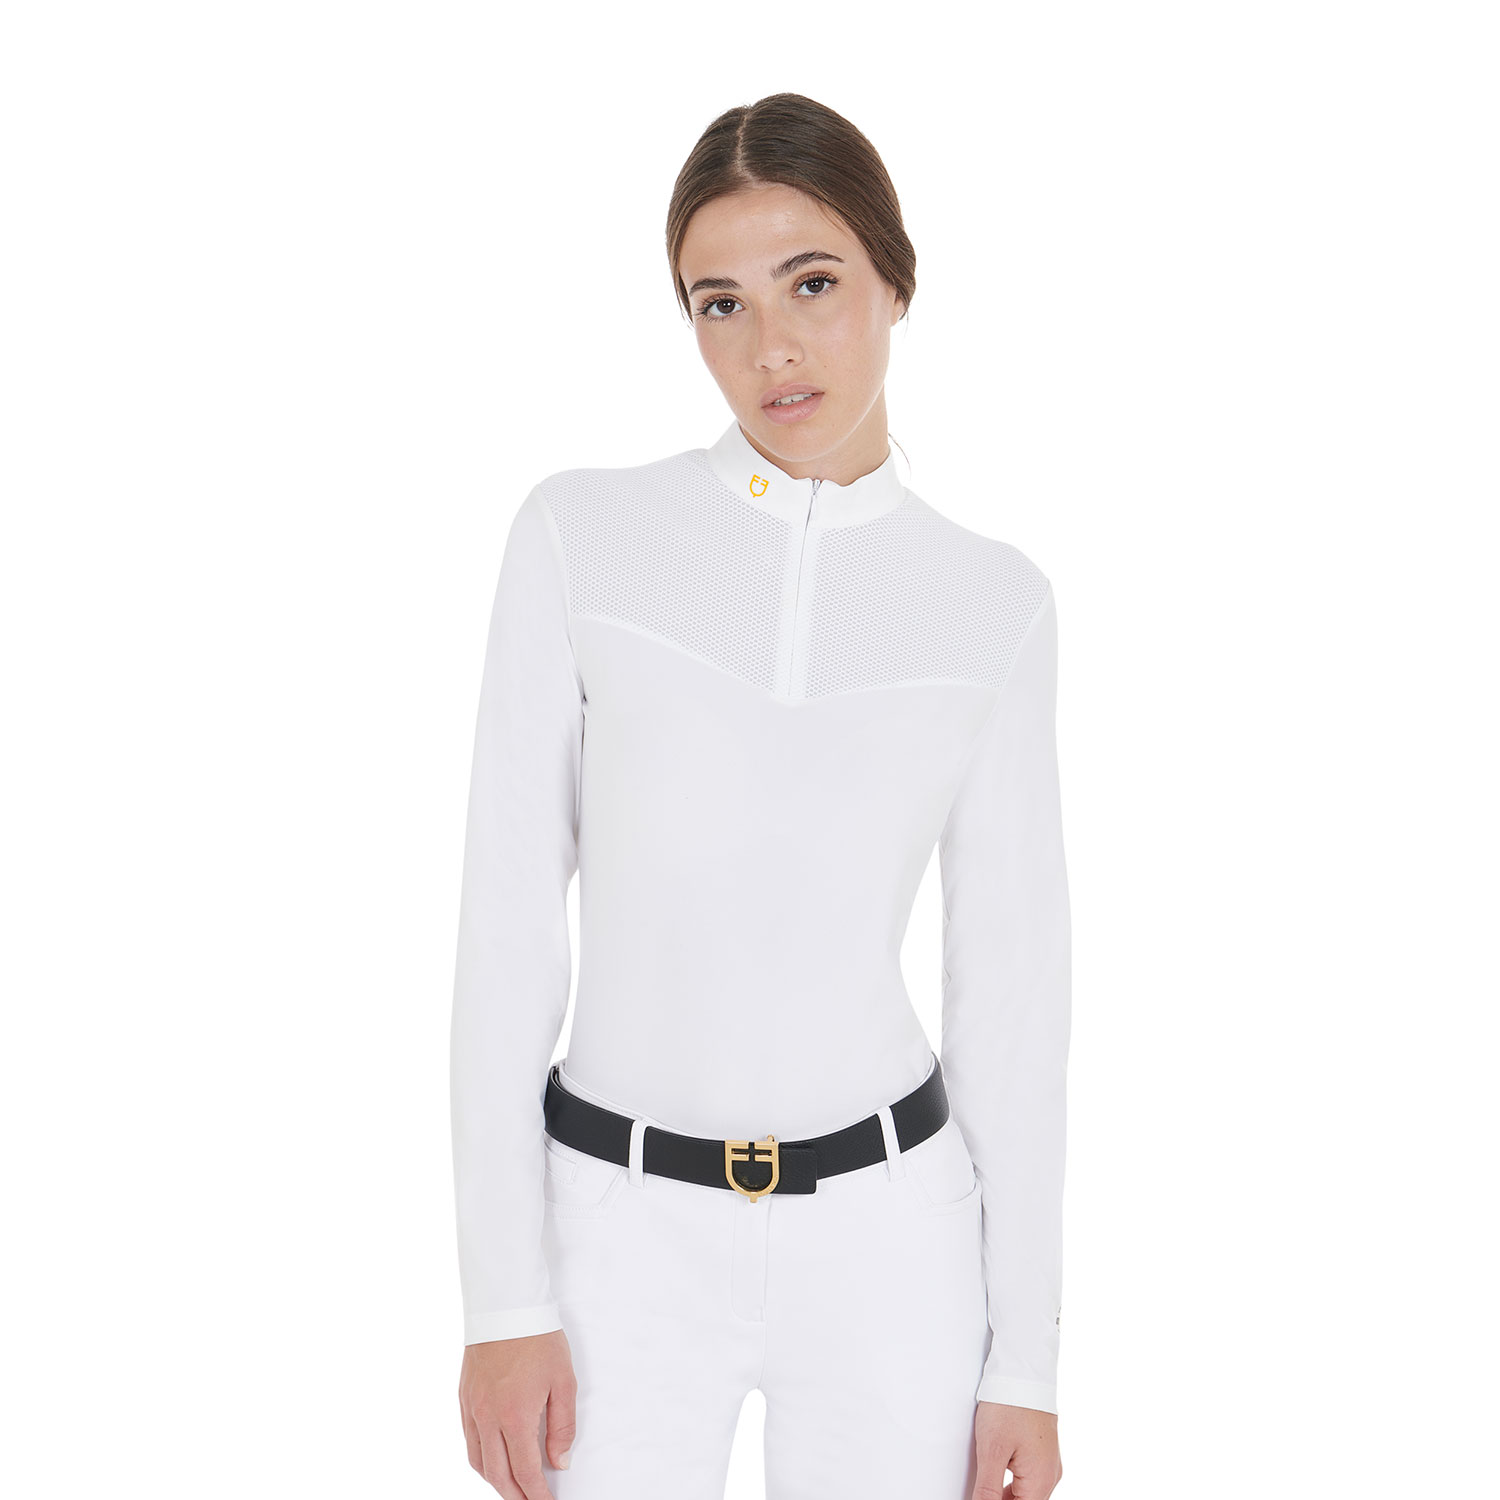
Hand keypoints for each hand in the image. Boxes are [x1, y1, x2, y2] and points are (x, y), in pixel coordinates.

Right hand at [459, 1331, 576, 1496]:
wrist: (505, 1305)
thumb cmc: (538, 1339)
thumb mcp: (564, 1381)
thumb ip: (562, 1426)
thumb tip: (560, 1461)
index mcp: (516, 1416)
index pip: (525, 1472)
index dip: (537, 1495)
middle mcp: (489, 1418)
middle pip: (498, 1475)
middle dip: (515, 1496)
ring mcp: (473, 1408)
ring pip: (478, 1462)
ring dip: (495, 1481)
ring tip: (513, 1488)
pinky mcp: (464, 1398)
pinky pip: (468, 1441)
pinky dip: (480, 1459)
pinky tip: (492, 1459)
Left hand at [972, 1400, 1061, 1499]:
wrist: (1023, 1372)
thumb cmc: (1009, 1405)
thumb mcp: (992, 1450)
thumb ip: (987, 1489)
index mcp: (1040, 1481)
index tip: (980, 1496)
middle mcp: (1049, 1476)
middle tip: (979, 1491)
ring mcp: (1048, 1464)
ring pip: (1026, 1494)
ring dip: (1005, 1496)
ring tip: (983, 1489)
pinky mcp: (1042, 1452)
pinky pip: (1028, 1479)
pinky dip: (1012, 1485)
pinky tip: (996, 1479)